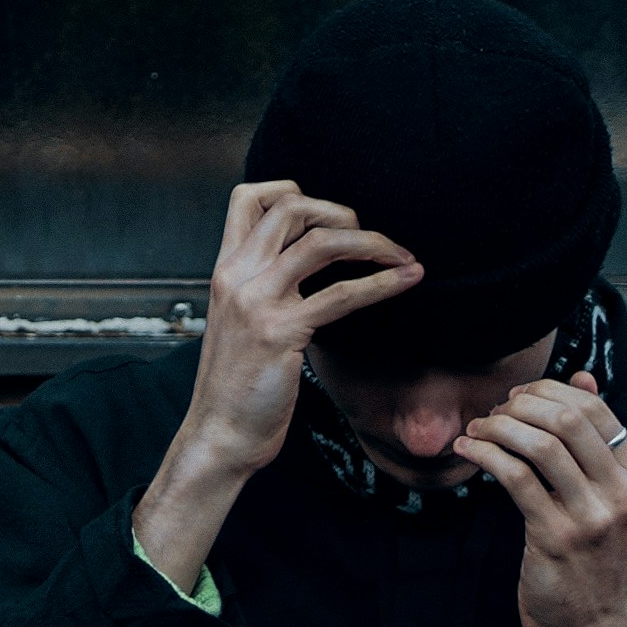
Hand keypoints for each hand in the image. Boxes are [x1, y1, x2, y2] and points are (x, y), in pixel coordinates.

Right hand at [138, 179, 425, 593]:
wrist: (219, 434)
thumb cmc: (236, 385)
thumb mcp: (239, 323)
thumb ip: (264, 288)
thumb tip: (306, 268)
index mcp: (224, 269)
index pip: (247, 197)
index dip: (293, 192)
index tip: (327, 218)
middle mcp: (237, 276)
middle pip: (292, 207)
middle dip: (343, 213)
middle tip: (372, 240)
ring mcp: (257, 301)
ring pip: (322, 242)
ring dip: (374, 242)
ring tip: (402, 256)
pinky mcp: (281, 332)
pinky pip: (342, 293)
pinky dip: (382, 283)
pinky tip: (407, 281)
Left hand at [462, 372, 626, 626]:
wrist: (591, 624)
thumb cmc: (591, 555)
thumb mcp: (606, 495)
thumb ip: (594, 440)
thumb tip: (581, 377)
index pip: (596, 409)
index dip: (550, 391)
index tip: (519, 398)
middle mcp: (621, 492)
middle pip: (568, 419)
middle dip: (522, 404)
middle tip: (495, 411)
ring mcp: (590, 517)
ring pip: (539, 444)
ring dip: (498, 427)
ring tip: (477, 430)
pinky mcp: (554, 537)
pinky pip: (515, 477)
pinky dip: (485, 454)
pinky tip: (468, 450)